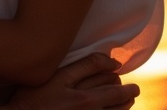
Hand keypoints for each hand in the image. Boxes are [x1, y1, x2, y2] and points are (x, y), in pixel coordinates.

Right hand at [7, 53, 137, 109]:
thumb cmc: (35, 98)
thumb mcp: (59, 75)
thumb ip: (88, 65)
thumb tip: (115, 62)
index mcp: (87, 100)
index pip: (115, 87)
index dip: (121, 80)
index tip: (121, 74)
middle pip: (118, 104)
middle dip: (126, 95)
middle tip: (131, 91)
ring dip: (122, 107)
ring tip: (126, 102)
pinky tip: (109, 109)